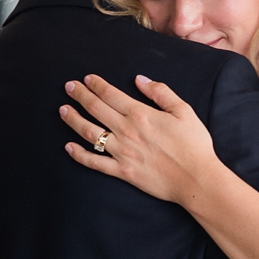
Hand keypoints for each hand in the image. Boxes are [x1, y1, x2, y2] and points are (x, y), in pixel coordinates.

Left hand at [61, 73, 218, 209]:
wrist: (195, 179)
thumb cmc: (194, 145)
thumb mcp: (183, 111)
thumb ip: (160, 92)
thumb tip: (139, 80)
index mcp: (140, 114)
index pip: (110, 94)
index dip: (96, 85)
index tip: (86, 79)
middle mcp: (126, 131)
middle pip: (95, 109)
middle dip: (79, 95)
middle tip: (68, 87)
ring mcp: (121, 152)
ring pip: (89, 133)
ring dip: (73, 120)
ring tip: (63, 110)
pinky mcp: (122, 172)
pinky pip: (95, 162)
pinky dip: (79, 155)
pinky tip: (69, 147)